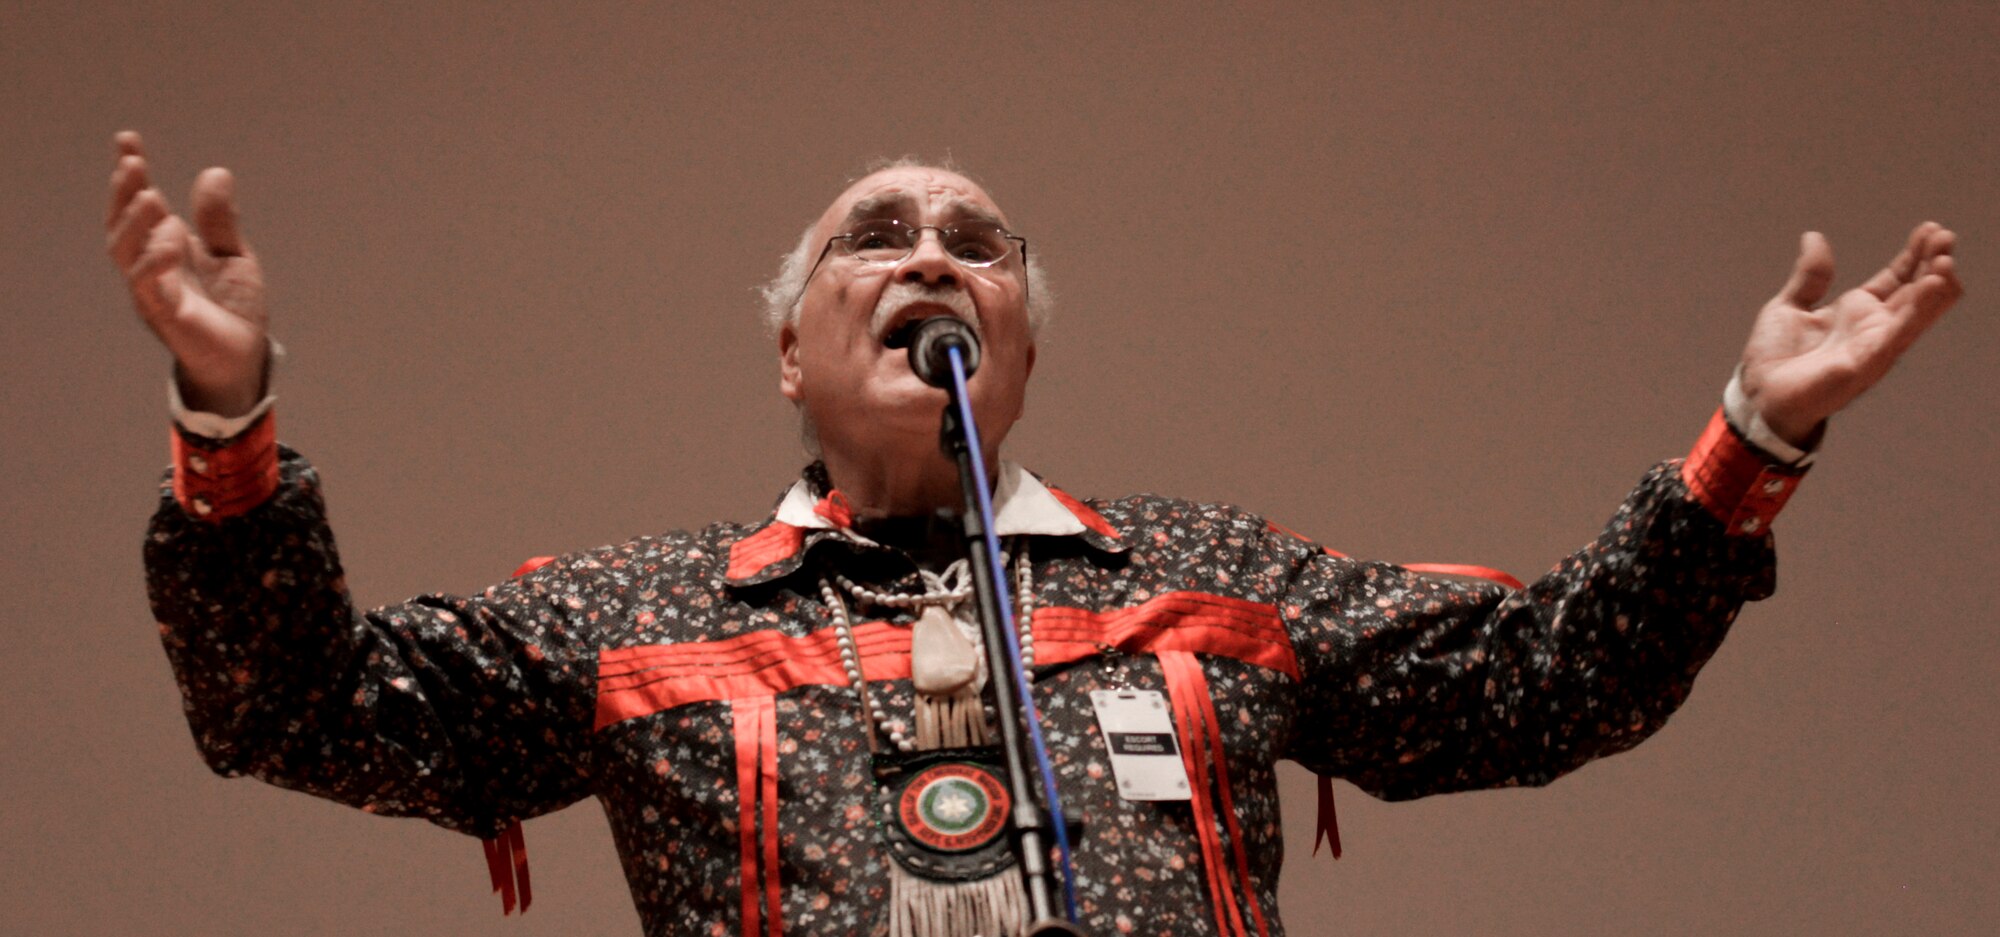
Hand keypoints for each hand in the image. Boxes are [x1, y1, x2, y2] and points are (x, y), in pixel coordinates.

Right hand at [105, 131, 269, 417]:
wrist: (246, 357)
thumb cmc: (234, 309)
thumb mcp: (234, 256)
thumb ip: (221, 220)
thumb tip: (216, 172)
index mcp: (166, 248)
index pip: (141, 206)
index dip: (131, 175)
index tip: (127, 140)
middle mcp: (151, 266)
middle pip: (122, 224)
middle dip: (123, 193)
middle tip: (131, 162)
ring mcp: (153, 291)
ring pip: (125, 253)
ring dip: (134, 223)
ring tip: (151, 196)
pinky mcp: (165, 315)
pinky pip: (149, 286)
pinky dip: (155, 260)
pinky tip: (171, 239)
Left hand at [1739, 223, 1962, 444]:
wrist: (1758, 395)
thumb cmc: (1774, 359)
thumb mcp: (1789, 305)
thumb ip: (1809, 275)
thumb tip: (1814, 237)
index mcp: (1856, 311)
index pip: (1897, 278)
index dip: (1914, 254)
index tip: (1929, 228)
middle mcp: (1873, 327)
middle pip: (1915, 290)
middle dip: (1932, 262)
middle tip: (1944, 235)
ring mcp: (1874, 345)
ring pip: (1918, 311)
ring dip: (1935, 284)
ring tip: (1945, 257)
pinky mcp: (1868, 361)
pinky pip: (1900, 332)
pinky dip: (1919, 309)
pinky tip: (1934, 285)